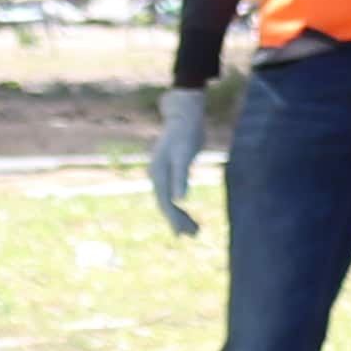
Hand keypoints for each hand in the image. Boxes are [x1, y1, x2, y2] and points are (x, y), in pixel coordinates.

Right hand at [147, 84, 207, 237]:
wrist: (183, 115)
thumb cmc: (186, 133)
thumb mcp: (185, 154)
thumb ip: (181, 177)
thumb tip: (180, 200)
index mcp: (158, 174)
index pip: (165, 203)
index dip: (175, 219)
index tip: (187, 233)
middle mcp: (156, 175)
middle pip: (165, 204)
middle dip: (178, 221)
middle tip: (194, 235)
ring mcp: (161, 172)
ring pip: (167, 199)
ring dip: (179, 215)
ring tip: (194, 229)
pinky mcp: (168, 169)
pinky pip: (171, 192)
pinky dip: (179, 203)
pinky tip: (185, 209)